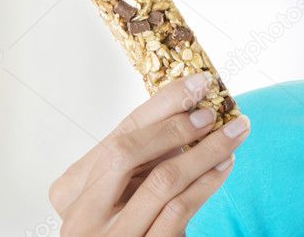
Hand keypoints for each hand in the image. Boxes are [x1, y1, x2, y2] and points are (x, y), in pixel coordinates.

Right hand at [48, 73, 250, 235]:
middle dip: (176, 126)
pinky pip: (179, 209)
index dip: (162, 104)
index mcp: (71, 188)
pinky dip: (207, 181)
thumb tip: (190, 102)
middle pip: (127, 152)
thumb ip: (144, 152)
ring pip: (162, 180)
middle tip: (212, 112)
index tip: (198, 83)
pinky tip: (225, 165)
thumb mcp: (125, 185)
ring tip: (233, 134)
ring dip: (205, 150)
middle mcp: (81, 215)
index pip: (120, 133)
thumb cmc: (130, 219)